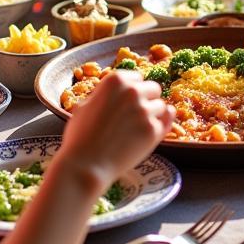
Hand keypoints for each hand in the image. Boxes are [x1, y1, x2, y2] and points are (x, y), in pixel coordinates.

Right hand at [59, 71, 173, 185]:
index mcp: (115, 81)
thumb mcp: (84, 105)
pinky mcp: (153, 130)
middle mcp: (133, 91)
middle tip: (135, 117)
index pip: (138, 78)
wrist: (85, 166)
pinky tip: (144, 137)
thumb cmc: (80, 137)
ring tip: (135, 130)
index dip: (134, 91)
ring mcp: (145, 110)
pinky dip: (156, 131)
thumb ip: (104, 94)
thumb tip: (118, 90)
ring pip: (161, 107)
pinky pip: (164, 125)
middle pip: (154, 89)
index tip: (128, 103)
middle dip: (147, 100)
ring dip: (152, 116)